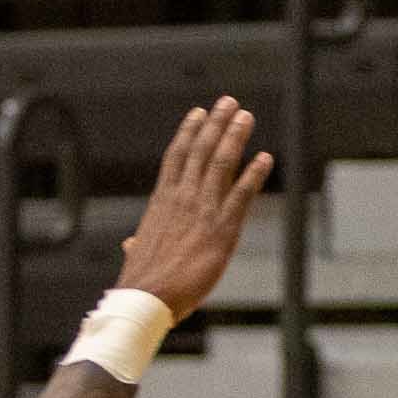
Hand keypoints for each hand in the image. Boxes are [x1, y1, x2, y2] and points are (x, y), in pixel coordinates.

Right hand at [113, 99, 274, 320]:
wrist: (148, 296)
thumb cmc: (143, 280)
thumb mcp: (138, 253)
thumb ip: (139, 242)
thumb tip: (131, 244)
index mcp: (162, 200)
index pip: (177, 156)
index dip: (189, 132)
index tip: (198, 113)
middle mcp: (182, 197)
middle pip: (201, 150)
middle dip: (216, 123)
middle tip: (229, 102)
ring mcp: (202, 210)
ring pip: (221, 163)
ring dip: (236, 137)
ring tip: (246, 117)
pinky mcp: (222, 228)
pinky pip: (242, 194)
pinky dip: (255, 173)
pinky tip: (266, 158)